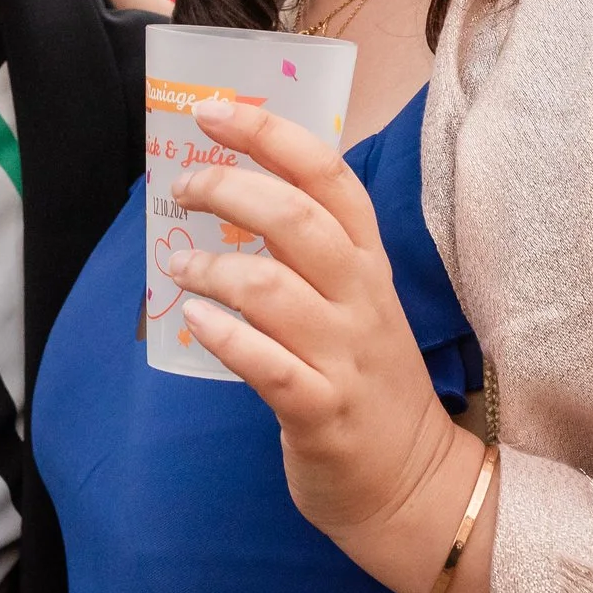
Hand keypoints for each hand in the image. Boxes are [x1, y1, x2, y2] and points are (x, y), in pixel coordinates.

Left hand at [168, 95, 493, 592]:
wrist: (413, 482)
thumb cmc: (363, 378)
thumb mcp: (351, 301)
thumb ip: (303, 249)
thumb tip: (223, 191)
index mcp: (366, 261)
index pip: (329, 176)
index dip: (270, 135)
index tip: (213, 110)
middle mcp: (361, 298)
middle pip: (298, 219)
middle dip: (229, 189)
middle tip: (182, 186)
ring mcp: (345, 356)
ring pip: (274, 288)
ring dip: (213, 267)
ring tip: (179, 265)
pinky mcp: (324, 413)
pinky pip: (270, 367)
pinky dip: (227, 337)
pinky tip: (196, 321)